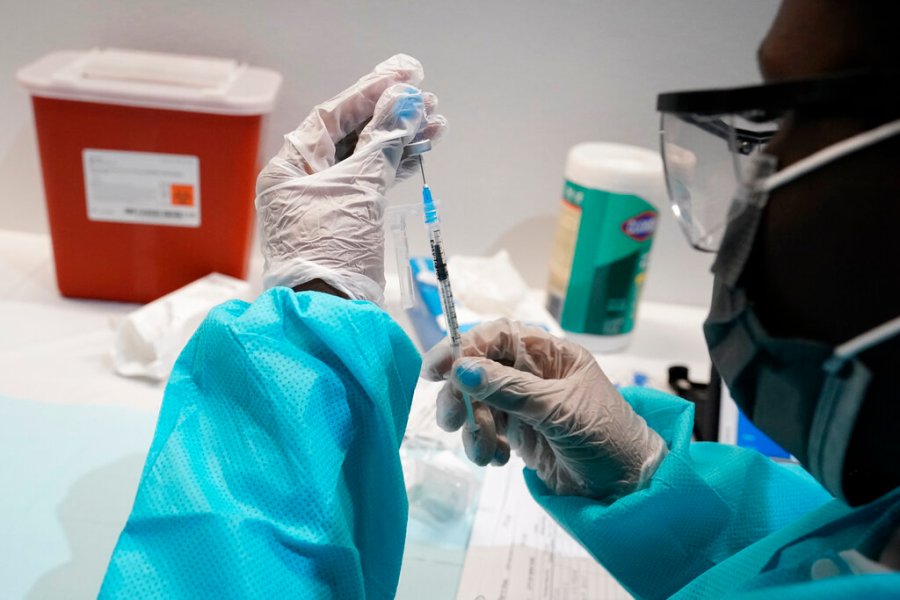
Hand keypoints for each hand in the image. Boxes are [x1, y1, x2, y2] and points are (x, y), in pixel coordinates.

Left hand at [256, 54, 446, 303]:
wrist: (331, 312)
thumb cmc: (332, 248)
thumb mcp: (359, 189)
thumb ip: (383, 142)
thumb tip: (406, 101)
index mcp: (290, 167)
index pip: (332, 116)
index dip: (370, 92)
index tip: (404, 74)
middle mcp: (303, 180)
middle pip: (351, 135)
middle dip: (391, 117)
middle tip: (428, 101)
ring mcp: (325, 202)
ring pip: (366, 159)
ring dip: (400, 141)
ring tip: (436, 125)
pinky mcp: (346, 221)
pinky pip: (371, 182)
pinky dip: (395, 167)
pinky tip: (421, 152)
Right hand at [422, 319, 667, 499]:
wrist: (626, 488)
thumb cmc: (605, 437)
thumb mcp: (559, 410)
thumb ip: (510, 389)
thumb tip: (463, 369)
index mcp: (550, 354)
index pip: (498, 337)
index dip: (464, 347)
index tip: (437, 369)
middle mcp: (534, 374)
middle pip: (479, 370)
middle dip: (461, 395)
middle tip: (452, 421)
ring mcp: (524, 404)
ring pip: (477, 403)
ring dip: (473, 428)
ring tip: (487, 454)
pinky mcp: (519, 434)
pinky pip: (486, 431)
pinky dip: (483, 445)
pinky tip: (500, 460)